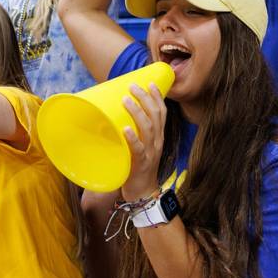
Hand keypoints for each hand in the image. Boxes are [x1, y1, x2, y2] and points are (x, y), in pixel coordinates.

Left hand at [120, 83, 166, 200]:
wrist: (143, 194)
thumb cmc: (138, 168)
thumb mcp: (140, 147)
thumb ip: (134, 133)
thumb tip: (115, 117)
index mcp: (158, 137)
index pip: (162, 113)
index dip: (157, 97)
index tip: (150, 83)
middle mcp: (157, 142)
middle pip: (155, 116)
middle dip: (145, 98)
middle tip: (133, 86)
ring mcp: (151, 153)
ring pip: (148, 128)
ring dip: (137, 112)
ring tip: (126, 100)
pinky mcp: (141, 164)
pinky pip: (138, 149)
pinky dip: (133, 138)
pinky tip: (126, 129)